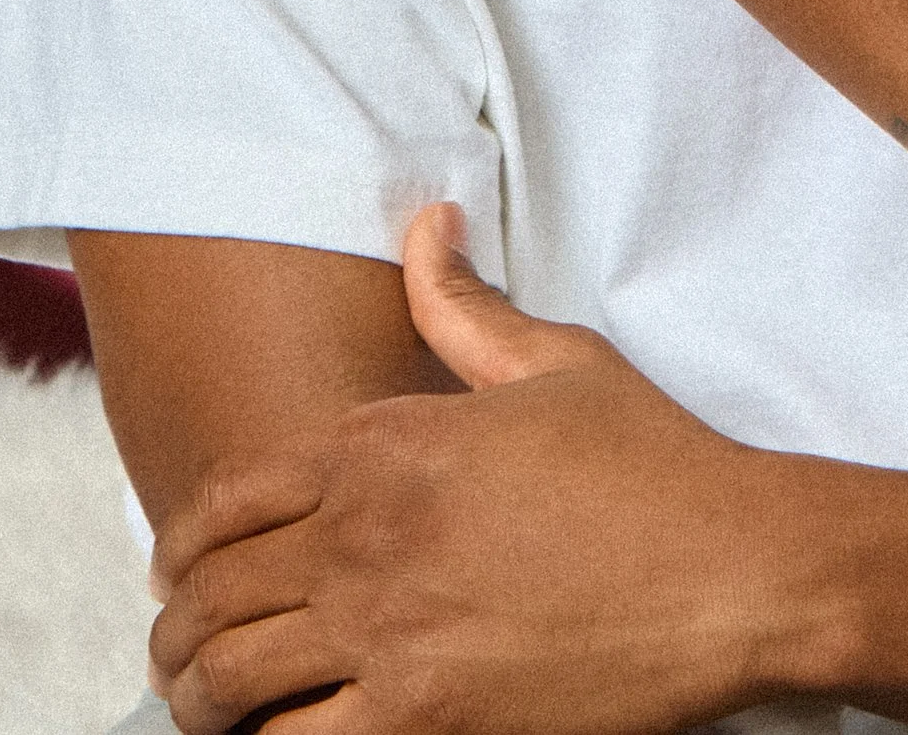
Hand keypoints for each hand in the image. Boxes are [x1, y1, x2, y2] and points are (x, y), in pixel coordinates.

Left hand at [148, 209, 788, 732]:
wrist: (731, 571)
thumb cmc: (652, 464)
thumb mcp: (556, 362)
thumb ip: (464, 304)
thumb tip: (425, 223)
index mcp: (388, 444)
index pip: (231, 498)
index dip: (184, 542)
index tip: (176, 569)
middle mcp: (368, 537)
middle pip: (214, 593)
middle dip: (177, 626)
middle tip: (179, 647)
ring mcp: (389, 636)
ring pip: (231, 679)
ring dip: (199, 695)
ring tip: (204, 705)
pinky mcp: (424, 723)